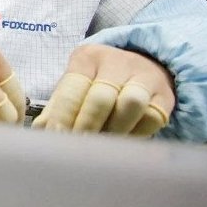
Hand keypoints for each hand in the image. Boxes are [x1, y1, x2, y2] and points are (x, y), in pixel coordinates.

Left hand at [33, 44, 173, 135]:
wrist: (146, 66)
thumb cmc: (100, 81)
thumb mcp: (77, 85)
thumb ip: (58, 107)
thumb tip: (41, 131)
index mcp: (87, 58)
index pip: (72, 88)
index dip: (63, 116)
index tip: (56, 137)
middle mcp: (117, 62)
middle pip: (100, 97)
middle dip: (87, 126)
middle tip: (77, 148)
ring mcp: (145, 76)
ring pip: (130, 104)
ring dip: (114, 130)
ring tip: (101, 148)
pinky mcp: (165, 95)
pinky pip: (152, 117)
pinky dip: (136, 134)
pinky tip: (123, 142)